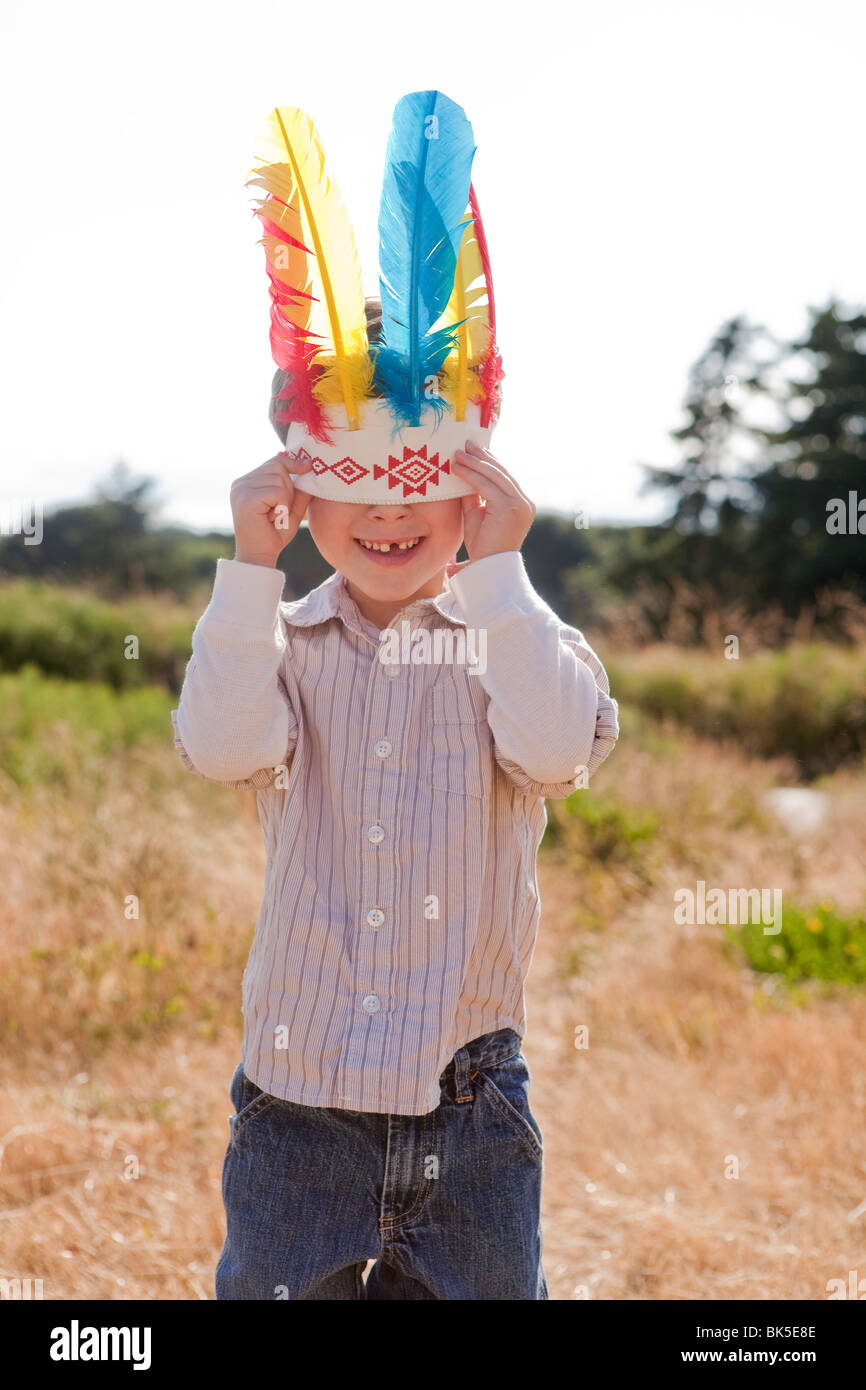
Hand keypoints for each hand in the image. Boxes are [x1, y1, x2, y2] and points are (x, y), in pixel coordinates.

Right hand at [230, 451, 314, 566]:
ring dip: (285, 500)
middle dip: (289, 488)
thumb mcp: (291, 508)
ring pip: (279, 479)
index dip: (292, 462)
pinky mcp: (246, 498)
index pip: (274, 461)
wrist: (260, 557)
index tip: (309, 466)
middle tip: (281, 510)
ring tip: (275, 516)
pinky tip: (272, 518)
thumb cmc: (274, 534)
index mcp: (248, 482)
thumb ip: (298, 489)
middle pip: (278, 466)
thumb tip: (310, 466)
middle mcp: (240, 483)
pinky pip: (276, 492)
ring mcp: (241, 489)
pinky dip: (282, 506)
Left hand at [446, 441, 535, 576]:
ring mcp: (520, 504)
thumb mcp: (477, 515)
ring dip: (474, 463)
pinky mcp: (511, 507)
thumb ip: (473, 496)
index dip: (489, 462)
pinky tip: (457, 468)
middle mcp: (525, 502)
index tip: (474, 451)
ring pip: (494, 475)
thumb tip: (462, 474)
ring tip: (458, 453)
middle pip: (501, 472)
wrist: (489, 569)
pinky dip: (470, 475)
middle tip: (465, 445)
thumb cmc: (483, 547)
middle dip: (482, 457)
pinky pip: (486, 486)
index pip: (504, 477)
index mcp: (521, 504)